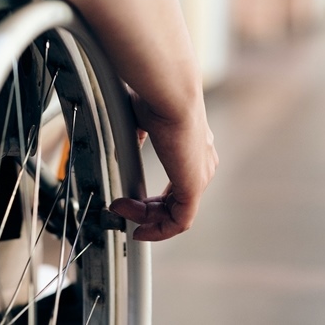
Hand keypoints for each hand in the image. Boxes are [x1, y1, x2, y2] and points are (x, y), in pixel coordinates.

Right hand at [110, 89, 217, 240]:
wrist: (170, 94)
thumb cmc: (157, 98)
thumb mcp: (143, 120)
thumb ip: (138, 137)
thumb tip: (127, 146)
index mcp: (194, 147)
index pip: (178, 184)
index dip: (154, 198)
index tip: (130, 200)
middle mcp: (202, 163)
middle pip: (177, 202)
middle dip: (146, 211)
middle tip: (121, 208)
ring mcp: (200, 176)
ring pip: (176, 213)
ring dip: (146, 218)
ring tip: (122, 211)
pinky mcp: (194, 187)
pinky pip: (179, 221)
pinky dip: (158, 230)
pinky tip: (138, 227)